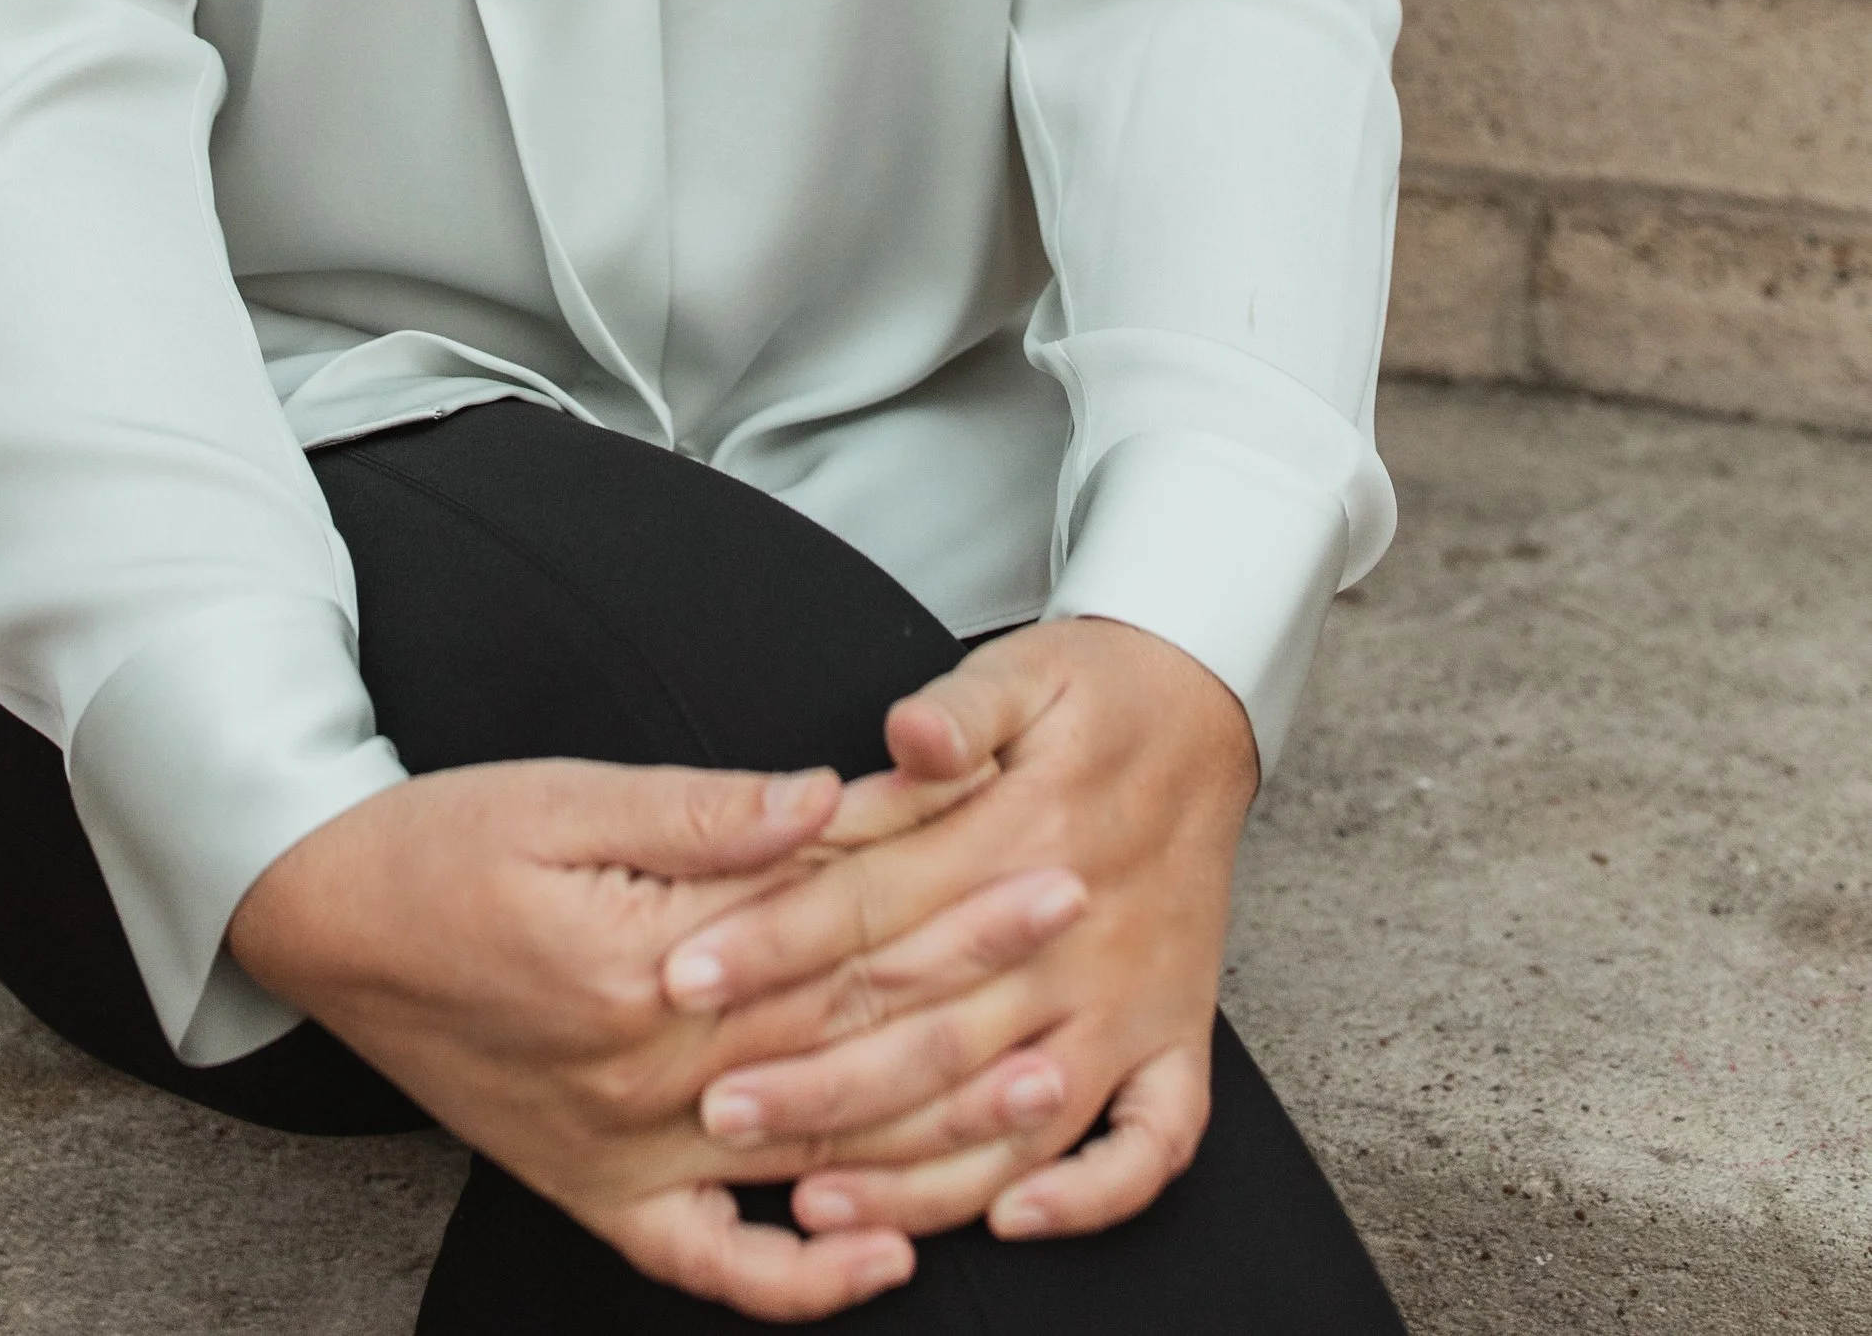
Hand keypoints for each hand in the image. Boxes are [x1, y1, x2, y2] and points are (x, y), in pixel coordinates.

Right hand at [226, 751, 1084, 1317]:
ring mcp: (622, 1153)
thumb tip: (829, 795)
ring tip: (1046, 1093)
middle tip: (1081, 948)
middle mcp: (647, 1077)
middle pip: (848, 1041)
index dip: (953, 901)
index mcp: (646, 963)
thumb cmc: (446, 840)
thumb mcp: (565, 793)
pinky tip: (886, 1258)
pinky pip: (710, 1265)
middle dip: (979, 994)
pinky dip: (799, 1280)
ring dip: (938, 1132)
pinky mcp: (595, 1194)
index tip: (1045, 860)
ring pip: (811, 1161)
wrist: (325, 920)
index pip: (839, 937)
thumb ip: (703, 811)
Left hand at [658, 617, 1257, 1247]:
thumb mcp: (1022, 669)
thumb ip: (960, 707)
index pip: (878, 906)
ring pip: (1018, 1115)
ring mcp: (1131, 1002)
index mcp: (1027, 837)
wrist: (1205, 713)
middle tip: (716, 1113)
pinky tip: (1008, 1219)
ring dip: (917, 1168)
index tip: (684, 975)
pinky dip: (1088, 1195)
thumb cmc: (1091, 693)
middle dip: (815, 1082)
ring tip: (814, 1198)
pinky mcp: (1176, 1038)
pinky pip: (1150, 1145)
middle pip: (930, 1031)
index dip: (774, 942)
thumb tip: (907, 730)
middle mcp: (1078, 939)